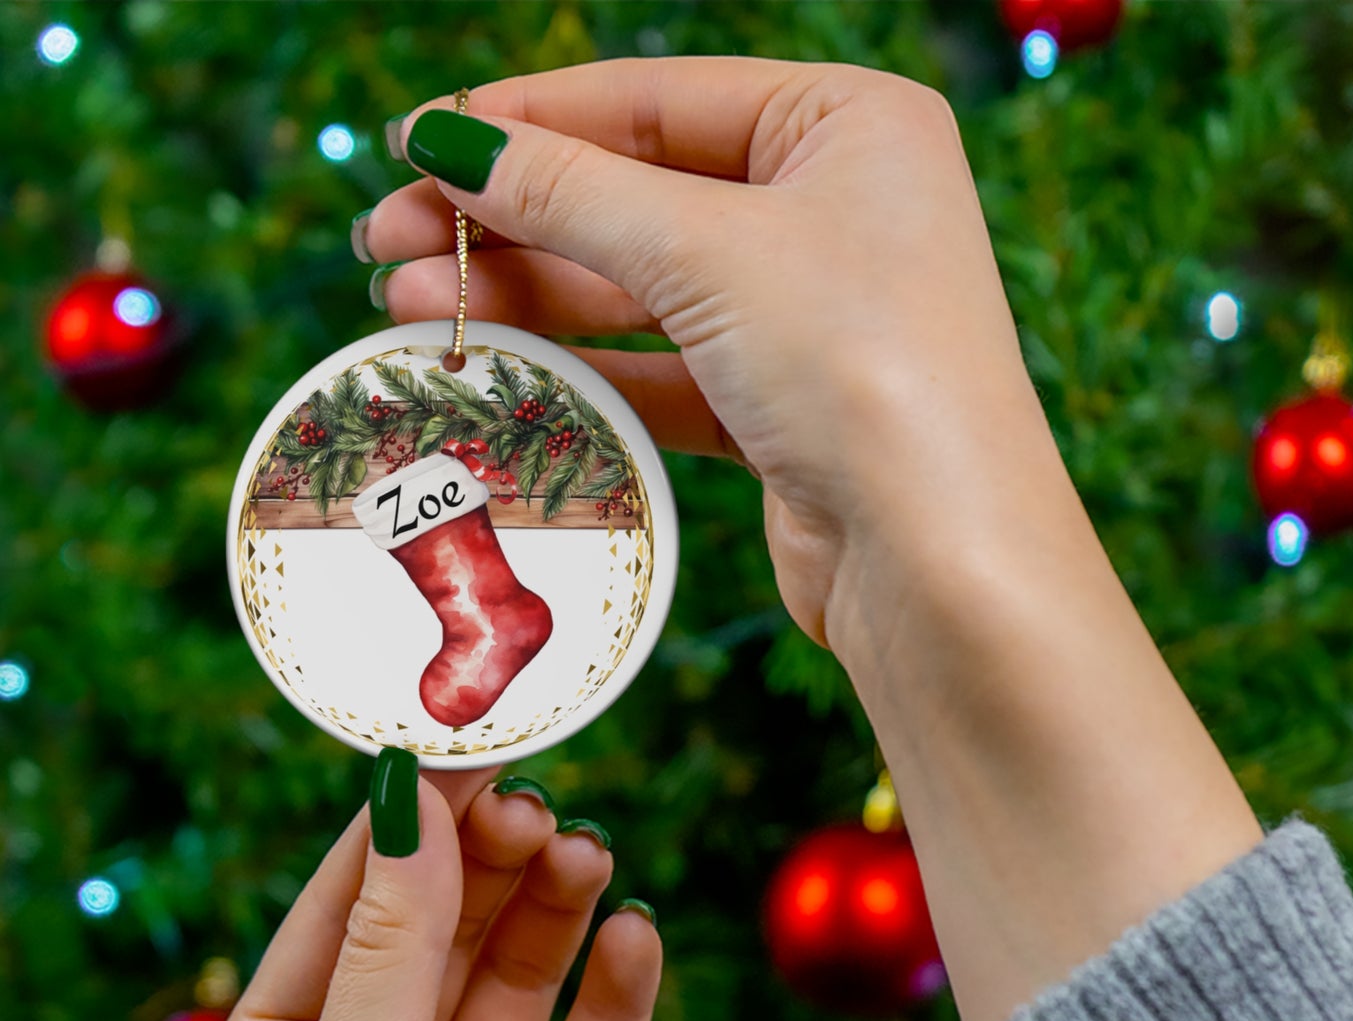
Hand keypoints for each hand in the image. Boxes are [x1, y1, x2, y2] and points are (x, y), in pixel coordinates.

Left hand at [201, 765, 661, 1020]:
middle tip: (541, 808)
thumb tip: (411, 800)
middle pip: (447, 928)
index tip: (469, 749)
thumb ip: (391, 946)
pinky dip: (617, 994)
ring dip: (556, 911)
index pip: (352, 903)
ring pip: (521, 978)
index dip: (409, 825)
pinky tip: (635, 938)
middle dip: (491, 863)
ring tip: (589, 857)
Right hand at [361, 60, 1262, 1020]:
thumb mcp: (707, 252)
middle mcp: (835, 210)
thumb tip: (447, 142)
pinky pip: (662, 367)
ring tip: (410, 303)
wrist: (940, 562)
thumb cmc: (862, 369)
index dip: (528, 121)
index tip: (417, 145)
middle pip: (637, 195)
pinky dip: (582, 366)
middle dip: (510, 219)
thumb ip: (571, 193)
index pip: (656, 99)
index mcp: (848, 126)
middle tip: (385, 242)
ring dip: (528, 295)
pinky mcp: (782, 407)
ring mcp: (809, 315)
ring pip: (640, 289)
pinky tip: (494, 365)